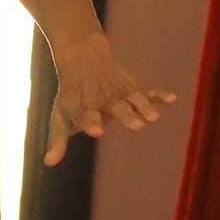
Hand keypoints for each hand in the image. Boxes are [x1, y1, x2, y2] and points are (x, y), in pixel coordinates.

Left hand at [44, 33, 176, 166]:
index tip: (96, 131)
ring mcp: (120, 93)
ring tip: (153, 118)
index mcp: (83, 106)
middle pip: (116, 108)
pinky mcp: (133, 88)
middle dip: (126, 116)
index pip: (86, 116)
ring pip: (134, 99)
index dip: (90, 123)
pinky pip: (148, 91)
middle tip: (135, 126)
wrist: (83, 56)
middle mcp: (103, 99)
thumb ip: (57, 139)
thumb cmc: (71, 94)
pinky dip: (159, 95)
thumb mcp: (59, 114)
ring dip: (144, 107)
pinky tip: (171, 99)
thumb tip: (48, 163)